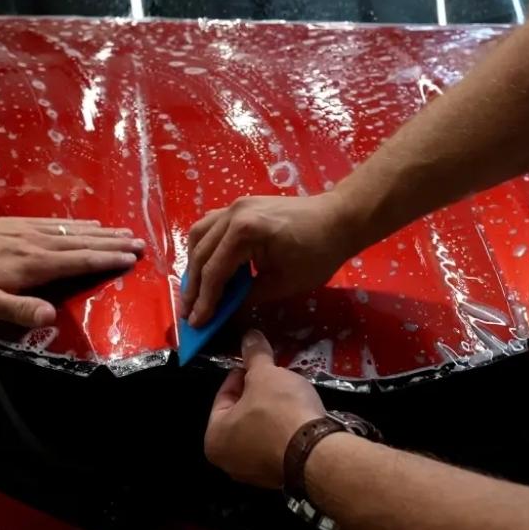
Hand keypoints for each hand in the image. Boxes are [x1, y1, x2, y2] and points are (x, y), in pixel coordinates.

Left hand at [0, 217, 144, 326]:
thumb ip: (16, 309)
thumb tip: (51, 317)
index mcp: (32, 264)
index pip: (79, 261)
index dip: (107, 259)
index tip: (132, 258)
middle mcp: (36, 243)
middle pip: (82, 241)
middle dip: (112, 242)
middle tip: (140, 242)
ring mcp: (27, 230)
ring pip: (72, 230)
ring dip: (100, 232)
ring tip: (122, 232)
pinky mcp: (16, 224)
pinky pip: (55, 222)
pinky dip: (76, 223)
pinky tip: (84, 223)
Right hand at [182, 192, 356, 325]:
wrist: (338, 219)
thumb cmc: (318, 252)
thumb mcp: (284, 283)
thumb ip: (248, 297)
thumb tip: (225, 312)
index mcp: (245, 232)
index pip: (215, 271)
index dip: (205, 301)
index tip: (197, 324)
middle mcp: (233, 214)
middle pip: (201, 254)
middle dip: (194, 287)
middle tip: (190, 313)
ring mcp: (235, 206)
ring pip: (199, 235)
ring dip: (194, 264)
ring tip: (196, 291)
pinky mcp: (240, 206)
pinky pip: (211, 225)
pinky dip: (204, 246)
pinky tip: (207, 265)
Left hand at [204, 330, 324, 488]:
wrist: (316, 452)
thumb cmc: (279, 411)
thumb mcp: (265, 375)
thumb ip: (255, 356)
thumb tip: (249, 336)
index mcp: (214, 438)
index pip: (224, 396)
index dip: (242, 374)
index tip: (257, 364)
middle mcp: (229, 461)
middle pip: (242, 415)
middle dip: (259, 393)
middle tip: (275, 377)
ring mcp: (255, 473)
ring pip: (261, 430)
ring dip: (273, 410)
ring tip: (289, 392)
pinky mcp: (280, 477)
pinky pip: (278, 445)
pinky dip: (285, 429)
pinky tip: (298, 414)